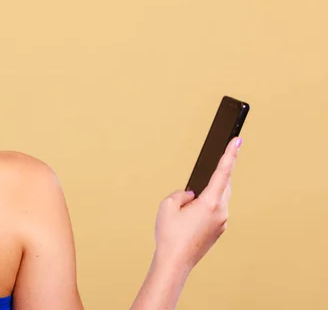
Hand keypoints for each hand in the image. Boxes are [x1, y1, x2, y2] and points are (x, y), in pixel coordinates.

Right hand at [153, 136, 241, 271]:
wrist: (174, 263)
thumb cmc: (170, 234)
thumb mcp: (168, 205)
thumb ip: (182, 193)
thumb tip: (192, 195)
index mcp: (210, 202)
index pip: (223, 172)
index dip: (230, 154)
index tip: (237, 140)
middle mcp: (221, 212)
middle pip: (223, 185)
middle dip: (217, 175)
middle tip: (209, 169)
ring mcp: (222, 223)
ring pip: (219, 199)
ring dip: (208, 193)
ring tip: (189, 204)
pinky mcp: (218, 231)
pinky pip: (215, 211)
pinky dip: (206, 206)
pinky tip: (192, 214)